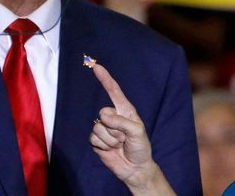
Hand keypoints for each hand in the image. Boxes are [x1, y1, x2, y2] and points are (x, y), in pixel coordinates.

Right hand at [89, 64, 170, 193]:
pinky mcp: (97, 141)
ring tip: (119, 145)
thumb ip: (121, 122)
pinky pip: (93, 139)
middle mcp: (113, 117)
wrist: (134, 168)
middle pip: (103, 113)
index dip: (104, 78)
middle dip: (115, 128)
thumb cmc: (140, 147)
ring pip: (98, 128)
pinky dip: (103, 146)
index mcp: (125, 110)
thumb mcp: (137, 132)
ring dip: (110, 139)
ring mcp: (104, 128)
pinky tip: (111, 150)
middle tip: (125, 138)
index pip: (113, 91)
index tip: (96, 66)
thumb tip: (103, 116)